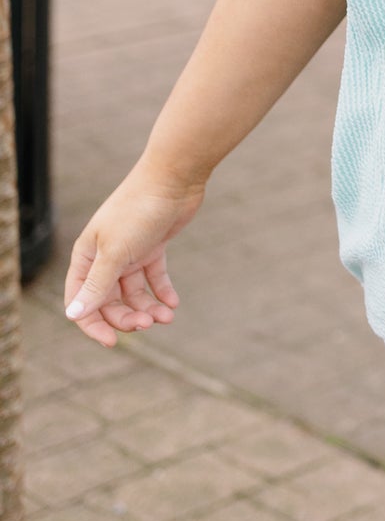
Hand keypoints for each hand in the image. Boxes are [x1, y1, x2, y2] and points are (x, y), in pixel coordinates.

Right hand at [63, 161, 205, 347]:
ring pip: (134, 291)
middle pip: (109, 300)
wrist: (174, 178)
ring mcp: (131, 251)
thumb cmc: (138, 211)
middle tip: (147, 323)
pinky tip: (173, 305)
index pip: (81, 299)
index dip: (93, 323)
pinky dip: (162, 292)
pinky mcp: (154, 246)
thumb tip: (73, 315)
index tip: (113, 342)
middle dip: (127, 316)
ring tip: (166, 317)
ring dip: (147, 308)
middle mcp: (105, 255)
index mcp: (87, 255)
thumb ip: (96, 285)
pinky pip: (155, 277)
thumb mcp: (114, 252)